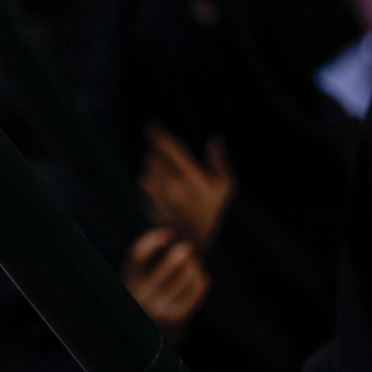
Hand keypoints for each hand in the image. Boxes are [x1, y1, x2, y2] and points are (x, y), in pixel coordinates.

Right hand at [122, 227, 208, 340]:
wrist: (140, 347)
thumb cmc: (137, 304)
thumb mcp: (129, 284)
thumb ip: (141, 263)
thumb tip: (160, 226)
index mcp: (126, 281)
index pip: (139, 253)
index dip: (154, 238)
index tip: (168, 234)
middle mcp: (141, 295)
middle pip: (172, 262)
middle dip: (183, 250)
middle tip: (186, 249)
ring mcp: (160, 309)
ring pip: (188, 274)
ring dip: (193, 266)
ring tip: (192, 266)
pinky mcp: (177, 319)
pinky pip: (197, 289)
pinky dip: (200, 279)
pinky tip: (198, 278)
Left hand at [140, 125, 232, 249]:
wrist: (210, 245)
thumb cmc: (220, 213)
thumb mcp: (226, 187)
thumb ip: (219, 162)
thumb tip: (215, 139)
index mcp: (193, 178)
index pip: (171, 150)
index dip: (158, 136)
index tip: (150, 126)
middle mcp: (176, 189)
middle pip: (154, 161)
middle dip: (156, 156)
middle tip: (162, 158)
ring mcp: (163, 203)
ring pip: (145, 177)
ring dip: (150, 173)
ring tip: (162, 177)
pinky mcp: (156, 214)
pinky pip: (144, 196)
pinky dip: (148, 191)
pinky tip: (159, 194)